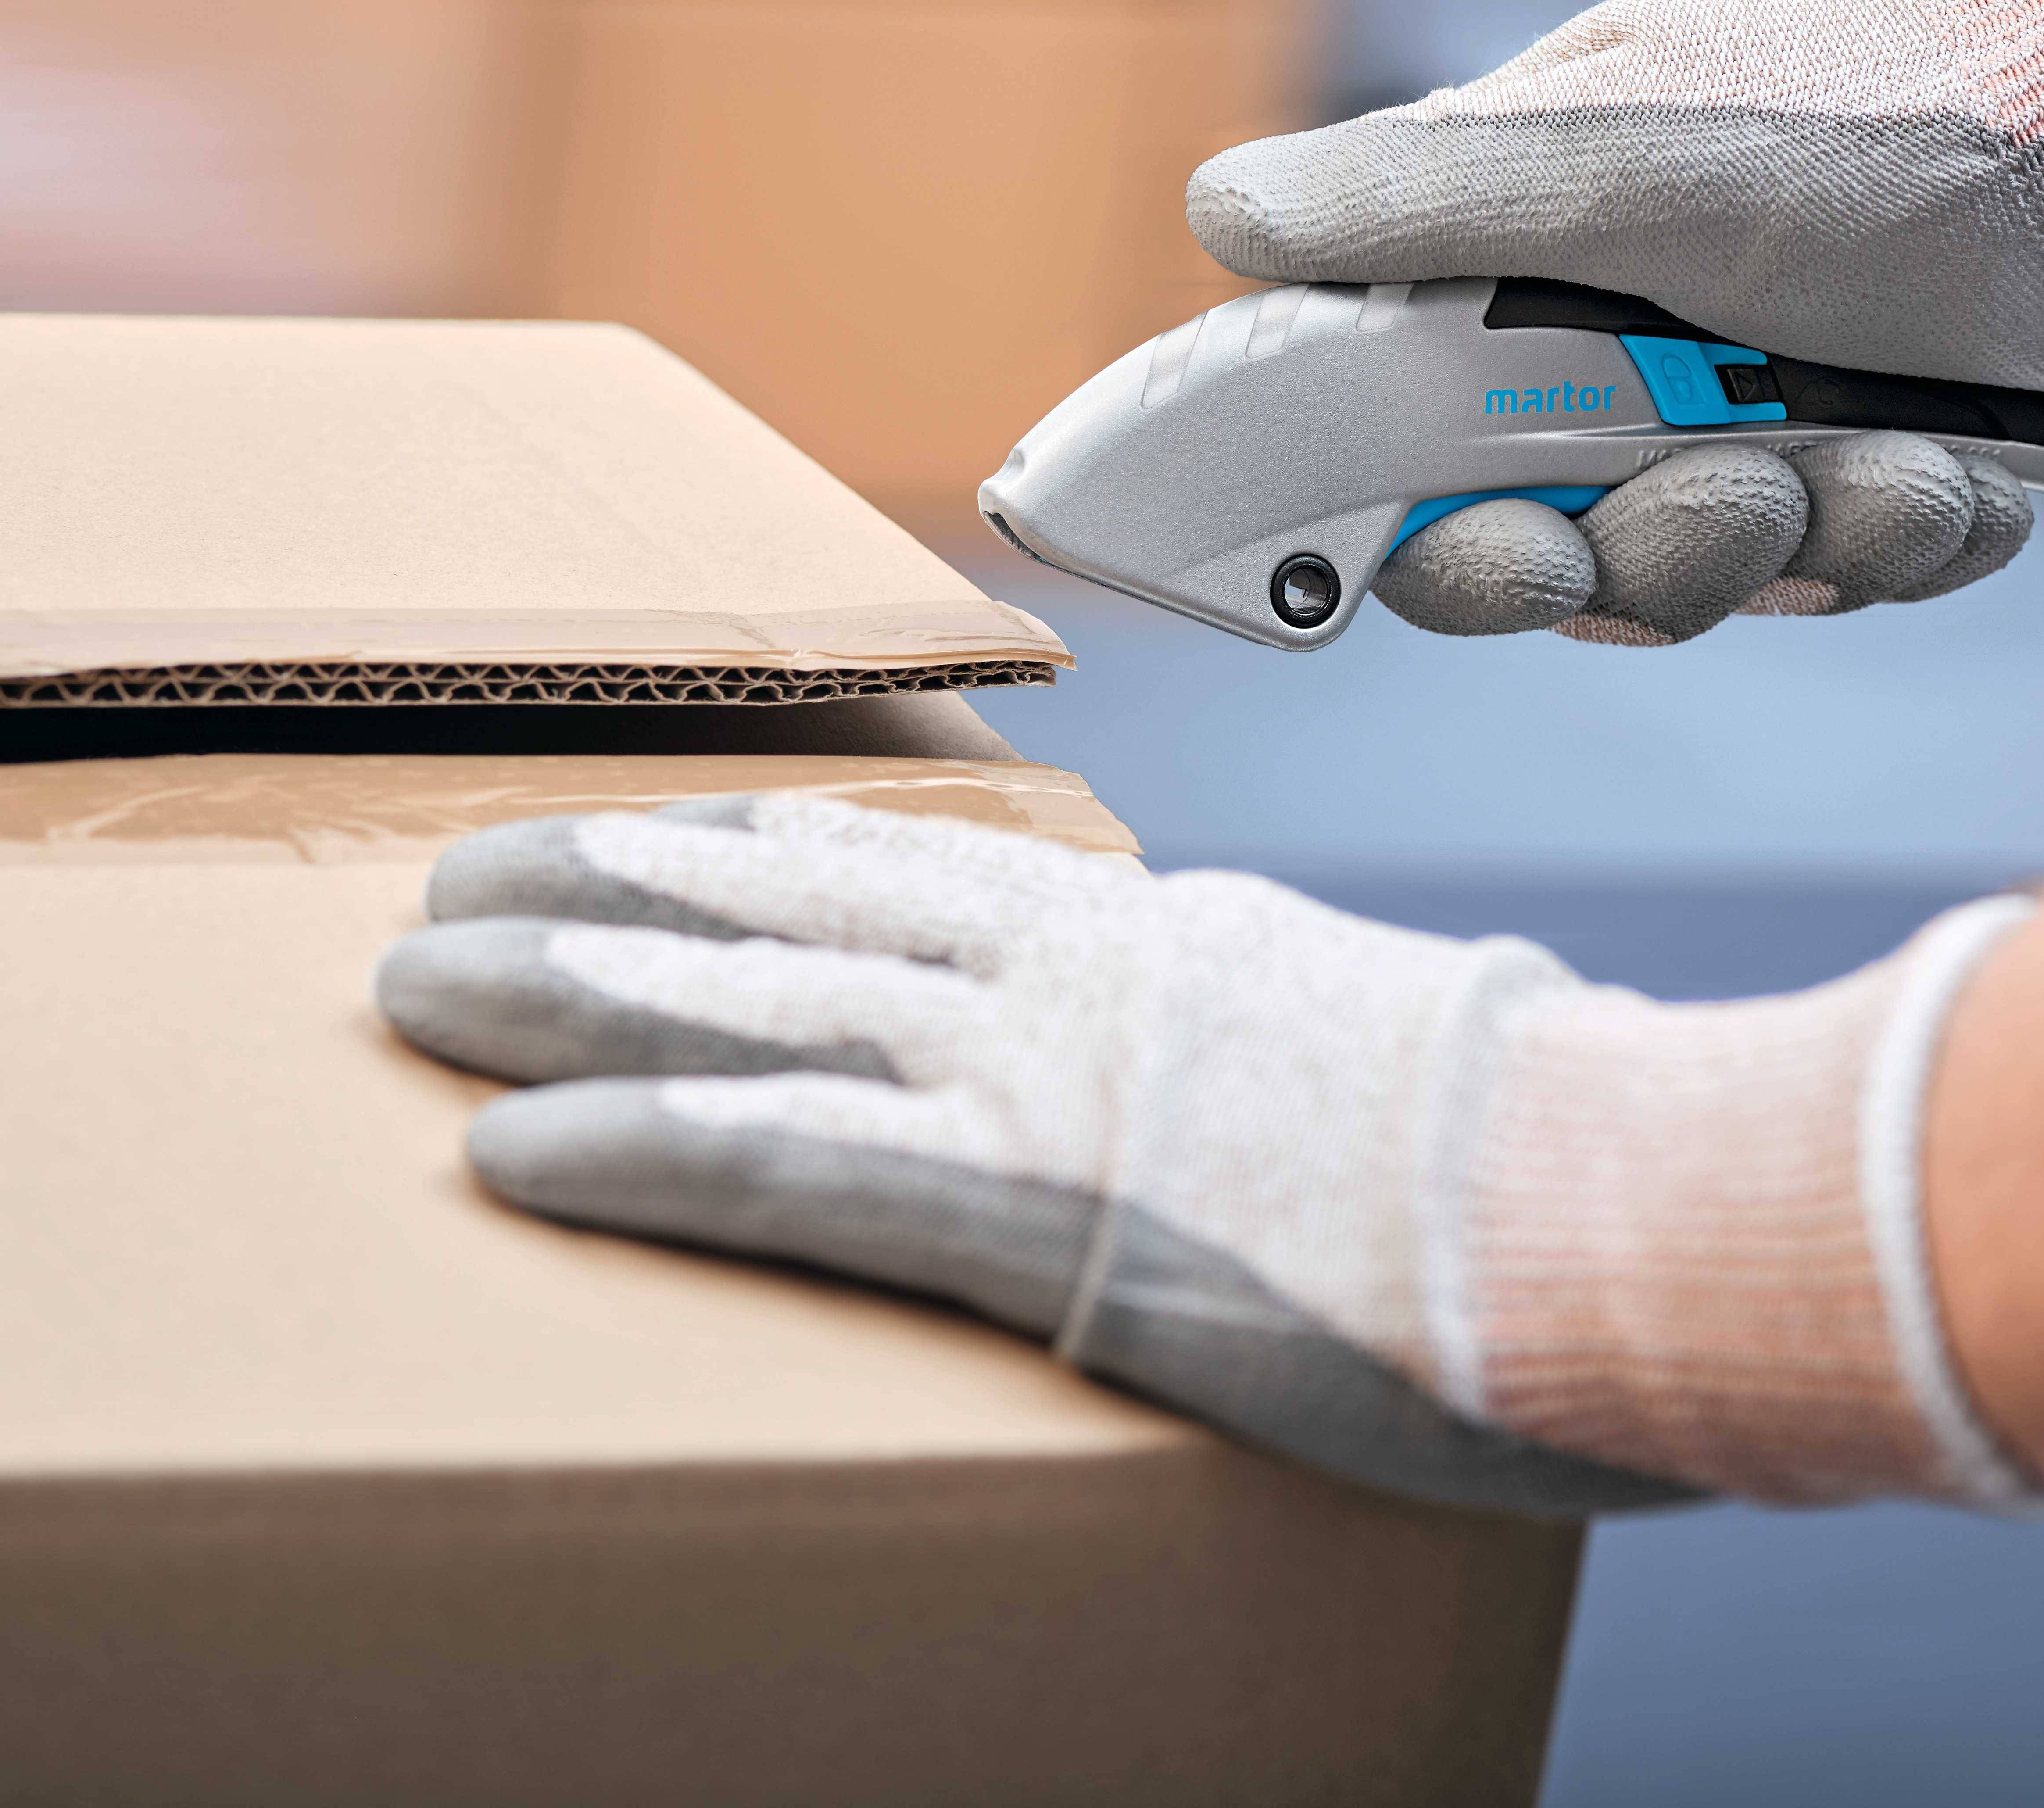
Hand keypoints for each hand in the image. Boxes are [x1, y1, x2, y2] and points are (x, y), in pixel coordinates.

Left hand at [374, 796, 2042, 1515]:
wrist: (1632, 1191)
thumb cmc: (1559, 1152)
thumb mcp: (1406, 1064)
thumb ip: (1310, 1055)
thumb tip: (1312, 1079)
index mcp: (1164, 945)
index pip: (915, 869)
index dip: (751, 849)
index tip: (641, 833)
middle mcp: (1077, 981)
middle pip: (788, 911)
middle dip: (601, 891)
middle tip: (450, 876)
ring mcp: (1046, 1081)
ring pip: (745, 1011)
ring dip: (562, 999)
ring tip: (411, 989)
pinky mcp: (1034, 1210)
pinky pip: (787, 1172)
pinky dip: (638, 1154)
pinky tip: (512, 1154)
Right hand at [1194, 0, 2043, 642]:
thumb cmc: (1870, 109)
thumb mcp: (1626, 140)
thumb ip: (1420, 198)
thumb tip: (1217, 213)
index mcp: (1503, 278)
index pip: (1368, 442)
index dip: (1381, 528)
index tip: (1451, 558)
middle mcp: (1593, 362)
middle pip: (1532, 557)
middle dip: (1635, 557)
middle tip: (1730, 497)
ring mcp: (1723, 424)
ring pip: (1693, 586)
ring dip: (1794, 545)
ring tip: (1885, 457)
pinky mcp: (1845, 479)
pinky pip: (1834, 585)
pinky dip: (1895, 545)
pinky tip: (1949, 472)